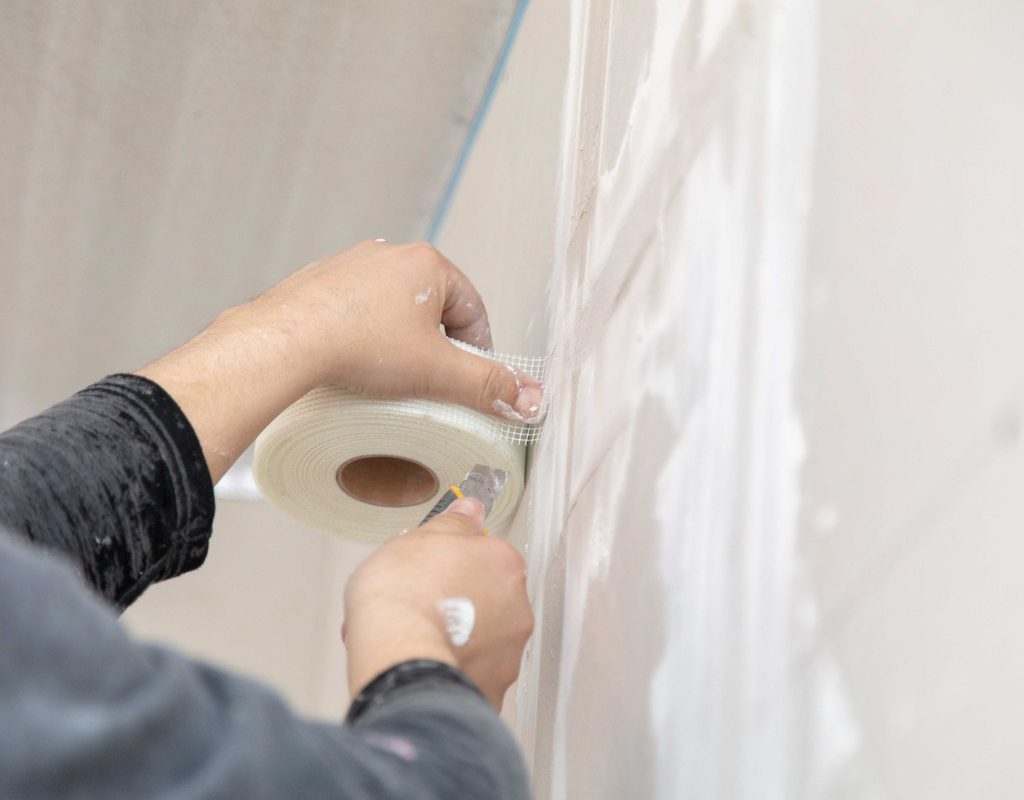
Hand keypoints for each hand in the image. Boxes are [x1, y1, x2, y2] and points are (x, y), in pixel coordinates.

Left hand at [136, 240, 542, 481]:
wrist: (283, 342)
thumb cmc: (356, 346)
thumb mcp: (437, 372)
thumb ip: (488, 387)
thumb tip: (529, 400)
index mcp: (427, 264)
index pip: (473, 310)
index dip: (477, 351)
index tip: (467, 382)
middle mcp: (389, 255)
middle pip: (433, 310)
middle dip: (435, 347)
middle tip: (428, 384)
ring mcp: (350, 267)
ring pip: (392, 311)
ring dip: (398, 342)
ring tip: (388, 379)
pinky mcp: (318, 284)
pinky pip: (355, 313)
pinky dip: (361, 337)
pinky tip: (354, 364)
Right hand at [342, 497, 532, 709]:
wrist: (397, 654)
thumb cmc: (404, 595)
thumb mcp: (420, 538)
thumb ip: (453, 523)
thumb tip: (469, 510)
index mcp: (504, 565)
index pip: (489, 557)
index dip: (456, 564)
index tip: (434, 570)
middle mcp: (517, 609)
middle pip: (490, 600)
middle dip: (461, 602)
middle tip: (423, 605)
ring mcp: (507, 653)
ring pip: (484, 641)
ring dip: (459, 639)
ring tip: (419, 639)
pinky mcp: (491, 690)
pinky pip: (473, 675)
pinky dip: (454, 671)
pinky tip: (425, 664)